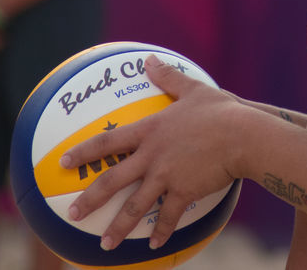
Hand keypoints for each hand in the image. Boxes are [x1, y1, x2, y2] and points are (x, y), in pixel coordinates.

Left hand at [59, 56, 241, 251]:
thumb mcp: (192, 89)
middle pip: (112, 180)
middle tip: (73, 214)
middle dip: (89, 199)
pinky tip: (156, 246)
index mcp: (150, 131)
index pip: (108, 142)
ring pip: (134, 206)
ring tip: (105, 245)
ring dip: (118, 228)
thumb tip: (149, 60)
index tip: (63, 163)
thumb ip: (168, 77)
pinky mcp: (184, 191)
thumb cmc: (221, 110)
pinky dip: (161, 232)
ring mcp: (166, 176)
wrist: (243, 135)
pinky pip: (168, 217)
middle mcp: (152, 156)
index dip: (83, 152)